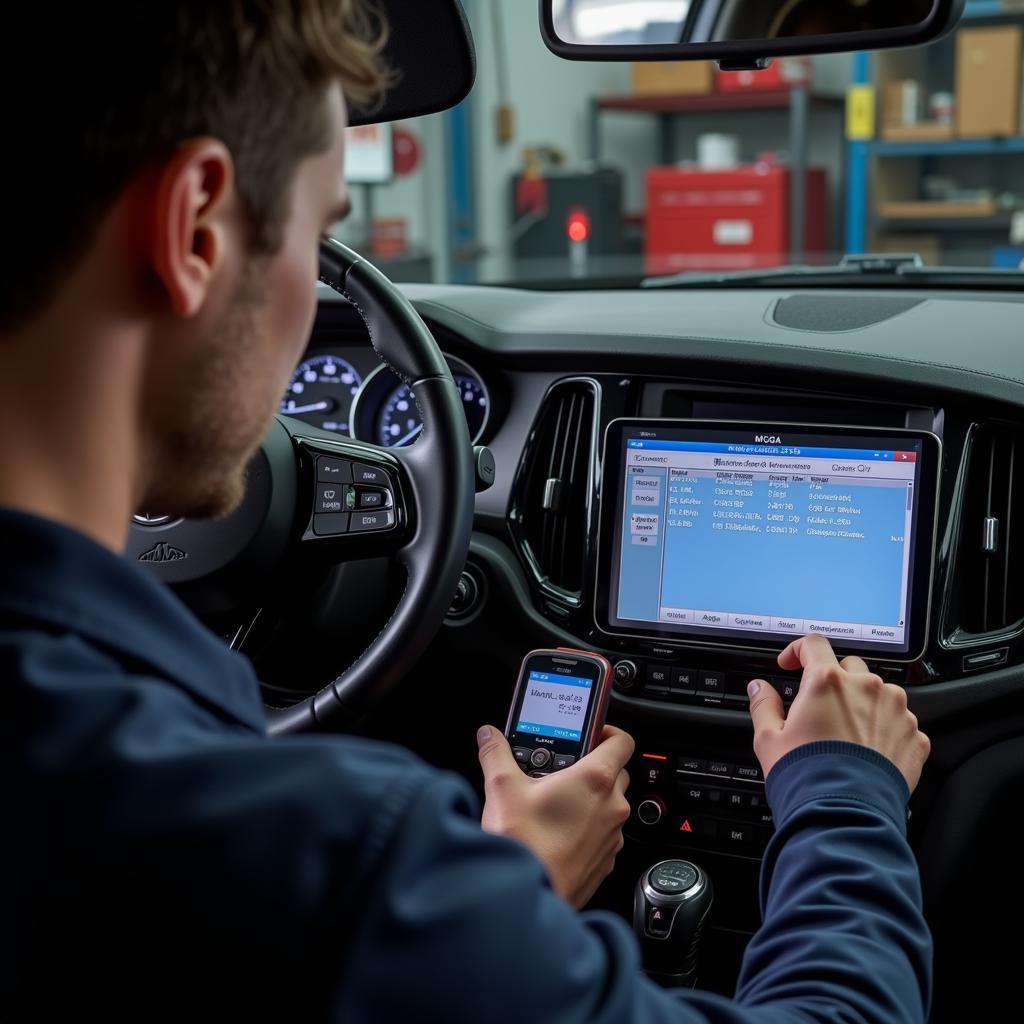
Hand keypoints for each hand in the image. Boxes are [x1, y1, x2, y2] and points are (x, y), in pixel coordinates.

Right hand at [476, 724, 633, 907]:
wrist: (528, 896)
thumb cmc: (523, 844)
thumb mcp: (502, 788)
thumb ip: (496, 754)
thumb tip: (489, 737)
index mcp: (595, 779)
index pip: (622, 741)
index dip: (608, 732)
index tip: (592, 734)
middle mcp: (612, 806)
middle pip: (616, 772)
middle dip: (593, 767)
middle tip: (564, 770)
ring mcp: (612, 836)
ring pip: (610, 805)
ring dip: (591, 800)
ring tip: (556, 803)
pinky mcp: (605, 861)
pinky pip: (604, 834)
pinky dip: (588, 828)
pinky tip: (559, 832)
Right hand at [748, 634, 930, 793]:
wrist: (846, 815)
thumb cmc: (806, 776)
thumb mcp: (769, 738)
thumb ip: (763, 704)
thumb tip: (758, 689)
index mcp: (827, 681)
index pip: (813, 645)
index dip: (798, 651)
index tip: (792, 664)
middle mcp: (866, 688)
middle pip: (849, 667)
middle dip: (834, 680)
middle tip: (820, 706)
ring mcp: (896, 711)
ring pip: (879, 693)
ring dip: (863, 704)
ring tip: (847, 734)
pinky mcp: (914, 736)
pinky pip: (899, 722)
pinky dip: (885, 730)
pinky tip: (868, 751)